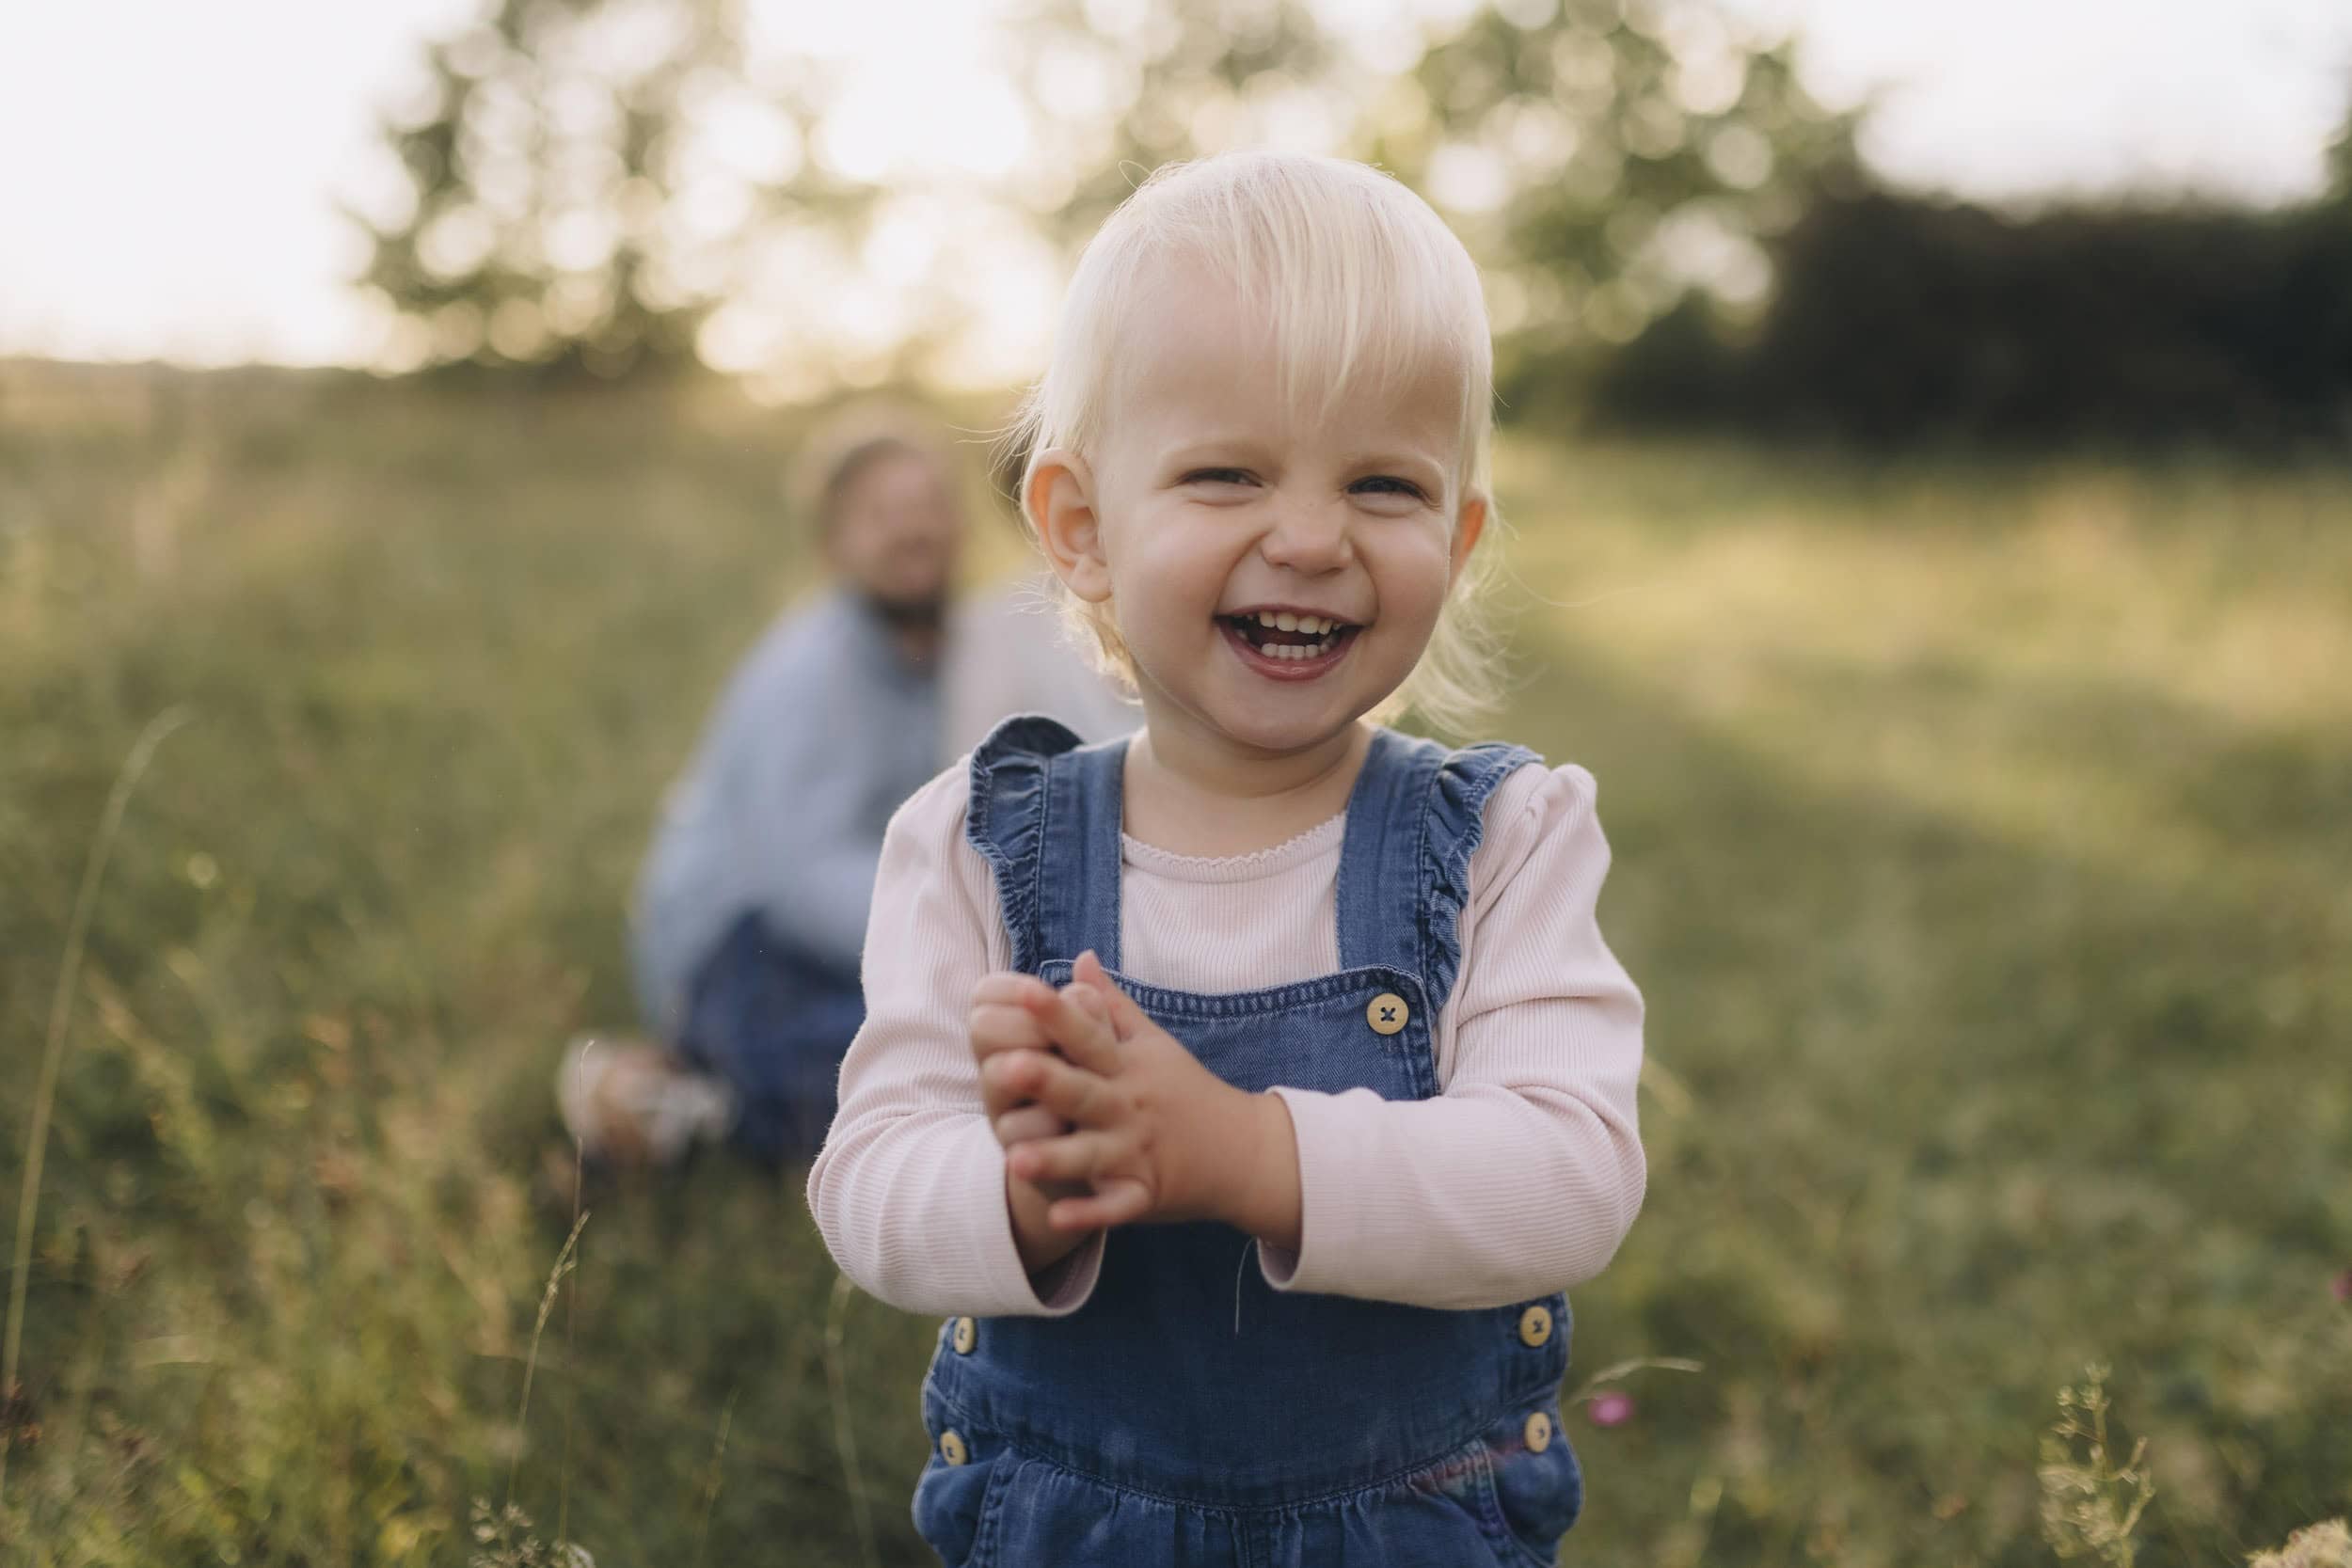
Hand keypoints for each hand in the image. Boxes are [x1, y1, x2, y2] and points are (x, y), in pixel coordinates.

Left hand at [986, 951, 1300, 1245]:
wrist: (1243, 1151)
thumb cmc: (1185, 1090)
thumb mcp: (1153, 1042)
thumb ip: (1111, 1004)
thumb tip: (1081, 958)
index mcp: (1126, 1066)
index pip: (1088, 1035)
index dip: (1057, 1015)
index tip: (1026, 991)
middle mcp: (1128, 1107)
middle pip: (1083, 1092)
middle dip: (1047, 1082)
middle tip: (1005, 1068)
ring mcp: (1137, 1152)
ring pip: (1091, 1155)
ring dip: (1055, 1158)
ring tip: (1015, 1159)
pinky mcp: (1144, 1194)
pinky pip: (1115, 1206)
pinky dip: (1091, 1214)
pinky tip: (1059, 1217)